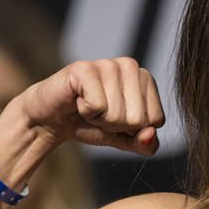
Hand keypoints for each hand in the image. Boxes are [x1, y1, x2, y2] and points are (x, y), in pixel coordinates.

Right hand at [21, 57, 165, 154]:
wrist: (53, 120)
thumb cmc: (91, 124)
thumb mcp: (124, 139)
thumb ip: (145, 143)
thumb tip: (150, 134)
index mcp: (146, 80)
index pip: (156, 120)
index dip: (133, 130)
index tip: (116, 118)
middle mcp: (131, 66)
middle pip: (139, 119)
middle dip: (115, 125)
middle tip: (99, 113)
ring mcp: (108, 64)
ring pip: (118, 114)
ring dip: (99, 119)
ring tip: (88, 106)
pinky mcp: (85, 68)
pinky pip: (98, 106)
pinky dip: (85, 112)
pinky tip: (77, 100)